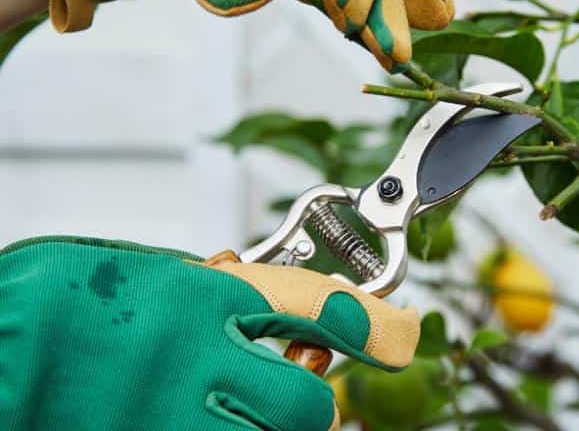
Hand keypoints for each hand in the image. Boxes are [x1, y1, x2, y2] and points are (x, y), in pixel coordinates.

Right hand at [0, 236, 419, 429]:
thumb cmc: (68, 298)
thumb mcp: (157, 273)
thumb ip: (224, 295)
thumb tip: (286, 318)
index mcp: (201, 296)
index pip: (315, 304)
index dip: (370, 322)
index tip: (399, 333)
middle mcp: (193, 360)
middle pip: (306, 404)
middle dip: (313, 399)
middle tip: (299, 385)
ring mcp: (169, 416)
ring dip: (274, 426)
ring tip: (246, 405)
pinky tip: (213, 419)